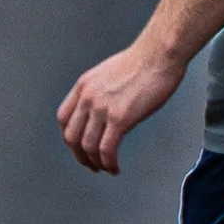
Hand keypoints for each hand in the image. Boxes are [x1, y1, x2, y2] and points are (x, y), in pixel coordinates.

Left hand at [57, 35, 186, 174]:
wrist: (159, 54)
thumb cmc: (143, 61)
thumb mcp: (109, 72)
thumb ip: (100, 91)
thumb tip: (102, 110)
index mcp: (84, 85)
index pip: (63, 118)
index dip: (70, 137)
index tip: (79, 146)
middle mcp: (88, 97)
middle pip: (71, 137)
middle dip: (80, 156)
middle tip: (91, 164)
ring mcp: (102, 108)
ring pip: (88, 147)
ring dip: (95, 163)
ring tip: (106, 168)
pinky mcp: (120, 118)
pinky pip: (107, 150)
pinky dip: (109, 163)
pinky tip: (115, 167)